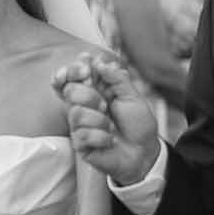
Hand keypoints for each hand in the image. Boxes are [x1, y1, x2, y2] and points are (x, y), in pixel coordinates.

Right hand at [52, 54, 160, 186]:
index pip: (71, 76)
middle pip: (69, 90)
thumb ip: (117, 78)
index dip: (71, 71)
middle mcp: (83, 105)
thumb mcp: (133, 96)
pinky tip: (109, 140)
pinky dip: (101, 136)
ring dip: (99, 120)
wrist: (144, 152)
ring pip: (76, 113)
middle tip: (105, 105)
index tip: (85, 70)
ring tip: (111, 126)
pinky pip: (82, 134)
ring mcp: (79, 124)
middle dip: (89, 96)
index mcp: (94, 90)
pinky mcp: (80, 143)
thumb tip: (99, 62)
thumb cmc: (138, 124)